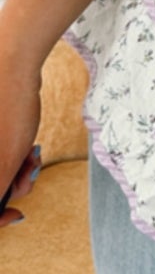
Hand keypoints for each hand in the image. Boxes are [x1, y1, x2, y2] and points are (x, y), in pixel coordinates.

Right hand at [0, 67, 42, 228]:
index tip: (16, 214)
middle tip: (29, 174)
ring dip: (18, 171)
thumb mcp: (4, 161)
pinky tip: (31, 148)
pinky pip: (0, 153)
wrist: (11, 59)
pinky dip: (15, 156)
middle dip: (11, 186)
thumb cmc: (7, 108)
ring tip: (32, 157)